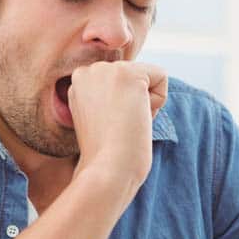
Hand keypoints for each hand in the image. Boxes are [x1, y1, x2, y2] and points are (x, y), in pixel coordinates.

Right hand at [67, 61, 167, 201]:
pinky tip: (137, 116)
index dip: (121, 107)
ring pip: (147, 76)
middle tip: (117, 127)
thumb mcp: (97, 117)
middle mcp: (88, 70)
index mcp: (78, 82)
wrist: (106, 169)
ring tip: (125, 123)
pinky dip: (158, 101)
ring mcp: (106, 69)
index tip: (107, 127)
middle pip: (134, 76)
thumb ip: (106, 96)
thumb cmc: (105, 155)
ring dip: (145, 104)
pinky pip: (161, 76)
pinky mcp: (127, 73)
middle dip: (134, 103)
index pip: (119, 82)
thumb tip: (128, 90)